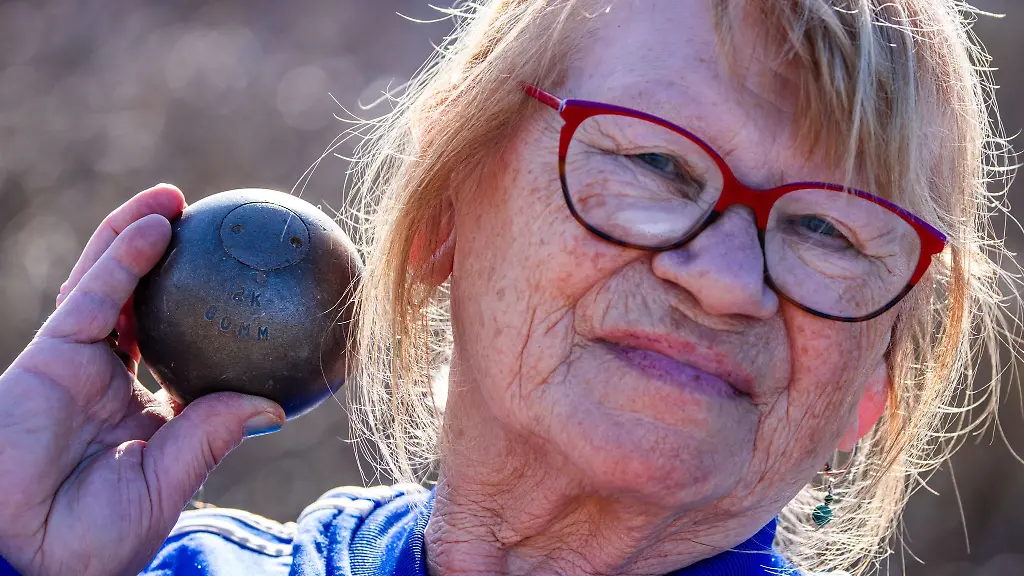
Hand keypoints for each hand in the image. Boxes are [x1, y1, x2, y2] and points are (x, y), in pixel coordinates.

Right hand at [0, 184, 285, 575]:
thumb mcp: (164, 488)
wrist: (17, 551)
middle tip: (221, 231)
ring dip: (144, 237)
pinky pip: (94, 295)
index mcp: (151, 419)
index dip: (218, 328)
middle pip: (152, 310)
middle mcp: (117, 384)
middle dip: (179, 267)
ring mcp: (83, 365)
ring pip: (115, 287)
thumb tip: (276, 407)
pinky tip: (156, 222)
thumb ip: (210, 439)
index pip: (191, 361)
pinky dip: (123, 256)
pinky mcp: (52, 352)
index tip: (261, 298)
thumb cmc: (87, 540)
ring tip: (179, 199)